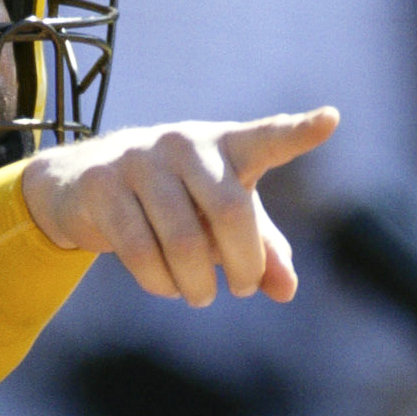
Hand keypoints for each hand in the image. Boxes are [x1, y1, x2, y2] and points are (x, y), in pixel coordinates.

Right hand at [20, 109, 339, 305]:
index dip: (298, 132)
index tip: (330, 120)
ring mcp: (140, 160)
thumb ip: (261, 250)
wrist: (86, 184)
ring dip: (197, 284)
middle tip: (245, 288)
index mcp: (225, 144)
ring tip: (199, 295)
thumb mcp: (222, 221)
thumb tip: (287, 290)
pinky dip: (160, 284)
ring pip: (183, 242)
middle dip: (244, 263)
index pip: (267, 137)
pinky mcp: (102, 186)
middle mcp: (185, 143)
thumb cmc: (175, 201)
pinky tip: (168, 287)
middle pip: (230, 212)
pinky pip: (140, 252)